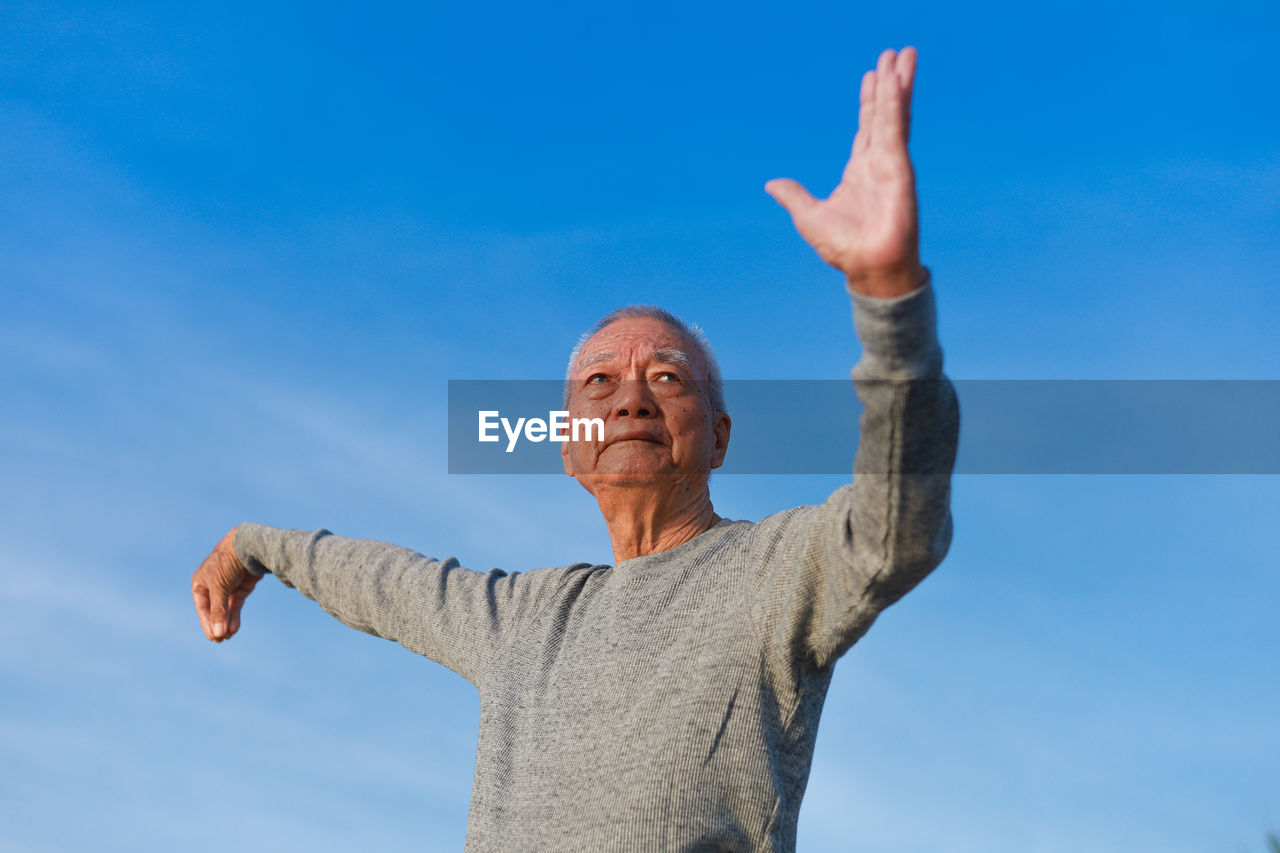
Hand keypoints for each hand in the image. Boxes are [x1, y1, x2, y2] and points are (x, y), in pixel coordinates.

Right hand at [192, 527, 259, 641]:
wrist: (249, 546)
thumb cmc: (227, 563)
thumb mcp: (219, 587)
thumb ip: (218, 610)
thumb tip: (218, 633)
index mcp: (200, 583)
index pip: (202, 607)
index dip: (207, 622)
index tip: (212, 636)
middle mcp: (212, 586)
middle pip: (213, 610)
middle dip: (216, 625)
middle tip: (219, 640)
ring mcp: (227, 588)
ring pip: (224, 610)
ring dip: (225, 623)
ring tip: (227, 637)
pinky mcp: (240, 588)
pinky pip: (235, 606)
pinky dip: (234, 617)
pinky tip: (234, 629)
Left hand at [766, 47, 925, 297]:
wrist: (867, 267)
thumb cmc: (843, 248)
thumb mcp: (808, 216)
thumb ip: (794, 195)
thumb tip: (772, 184)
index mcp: (859, 172)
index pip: (866, 128)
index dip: (869, 102)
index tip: (872, 76)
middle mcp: (878, 162)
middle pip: (884, 114)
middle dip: (888, 84)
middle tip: (893, 53)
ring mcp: (891, 163)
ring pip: (895, 114)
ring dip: (898, 84)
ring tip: (903, 55)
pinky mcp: (899, 167)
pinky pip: (895, 128)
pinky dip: (895, 104)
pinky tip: (895, 82)